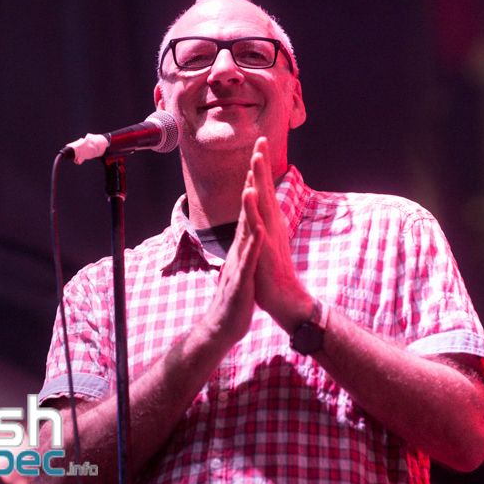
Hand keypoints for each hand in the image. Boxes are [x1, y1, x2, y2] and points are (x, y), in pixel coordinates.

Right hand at [203, 174, 264, 345]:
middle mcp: (238, 249)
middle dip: (250, 184)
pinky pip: (248, 261)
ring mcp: (238, 264)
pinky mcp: (240, 281)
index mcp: (242, 246)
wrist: (224, 326)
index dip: (253, 185)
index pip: (249, 211)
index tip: (258, 160)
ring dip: (248, 210)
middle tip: (255, 157)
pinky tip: (259, 230)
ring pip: (244, 232)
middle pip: (246, 212)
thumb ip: (245, 246)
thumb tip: (250, 229)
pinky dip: (253, 245)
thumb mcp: (243, 265)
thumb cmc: (236, 296)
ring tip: (253, 186)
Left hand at [248, 137, 313, 332]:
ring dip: (259, 180)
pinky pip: (258, 226)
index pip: (262, 189)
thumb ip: (262, 226)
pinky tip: (250, 196)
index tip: (258, 145)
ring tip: (256, 158)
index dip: (259, 168)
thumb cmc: (271, 273)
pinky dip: (254, 210)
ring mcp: (268, 235)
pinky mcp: (263, 248)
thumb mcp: (264, 244)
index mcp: (268, 221)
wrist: (284, 299)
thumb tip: (260, 213)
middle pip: (264, 188)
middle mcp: (270, 223)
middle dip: (261, 163)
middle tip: (261, 139)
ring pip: (262, 202)